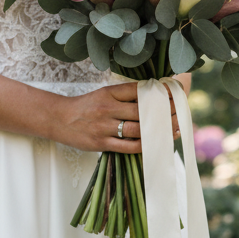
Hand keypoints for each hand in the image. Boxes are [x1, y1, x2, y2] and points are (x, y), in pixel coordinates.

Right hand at [52, 75, 191, 152]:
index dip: (159, 93)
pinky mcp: (101, 143)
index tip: (174, 96)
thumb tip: (153, 97)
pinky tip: (157, 143)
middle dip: (163, 113)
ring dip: (158, 130)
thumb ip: (125, 95)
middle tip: (180, 114)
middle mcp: (107, 108)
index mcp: (109, 92)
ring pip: (138, 129)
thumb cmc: (85, 107)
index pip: (139, 91)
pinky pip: (129, 146)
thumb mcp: (103, 94)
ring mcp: (104, 127)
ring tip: (173, 129)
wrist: (59, 119)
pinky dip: (145, 145)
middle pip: (142, 110)